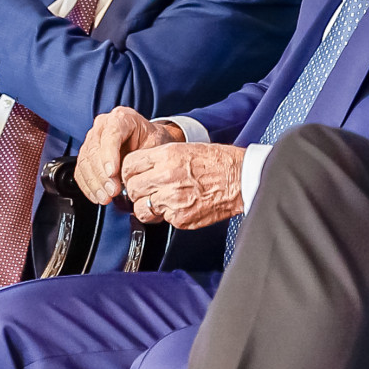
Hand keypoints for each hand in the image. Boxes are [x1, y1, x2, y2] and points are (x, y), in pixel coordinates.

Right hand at [77, 107, 182, 204]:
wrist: (148, 141)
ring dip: (94, 183)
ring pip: (85, 161)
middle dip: (102, 175)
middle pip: (94, 150)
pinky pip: (81, 170)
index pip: (111, 135)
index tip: (112, 173)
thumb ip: (143, 156)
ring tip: (105, 197)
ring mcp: (92, 138)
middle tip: (112, 192)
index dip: (109, 155)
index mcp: (122, 117)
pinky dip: (88, 186)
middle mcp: (103, 125)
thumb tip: (132, 175)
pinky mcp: (86, 153)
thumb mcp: (155, 144)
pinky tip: (97, 196)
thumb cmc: (152, 141)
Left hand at [119, 142, 246, 227]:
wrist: (240, 179)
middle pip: (132, 188)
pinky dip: (166, 215)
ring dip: (146, 206)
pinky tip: (178, 206)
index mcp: (167, 156)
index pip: (129, 165)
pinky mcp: (179, 217)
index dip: (129, 172)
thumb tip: (140, 170)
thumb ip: (160, 159)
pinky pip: (161, 219)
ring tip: (160, 201)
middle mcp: (166, 176)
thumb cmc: (217, 162)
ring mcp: (172, 199)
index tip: (133, 176)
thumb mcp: (185, 149)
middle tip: (147, 190)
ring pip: (140, 208)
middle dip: (137, 190)